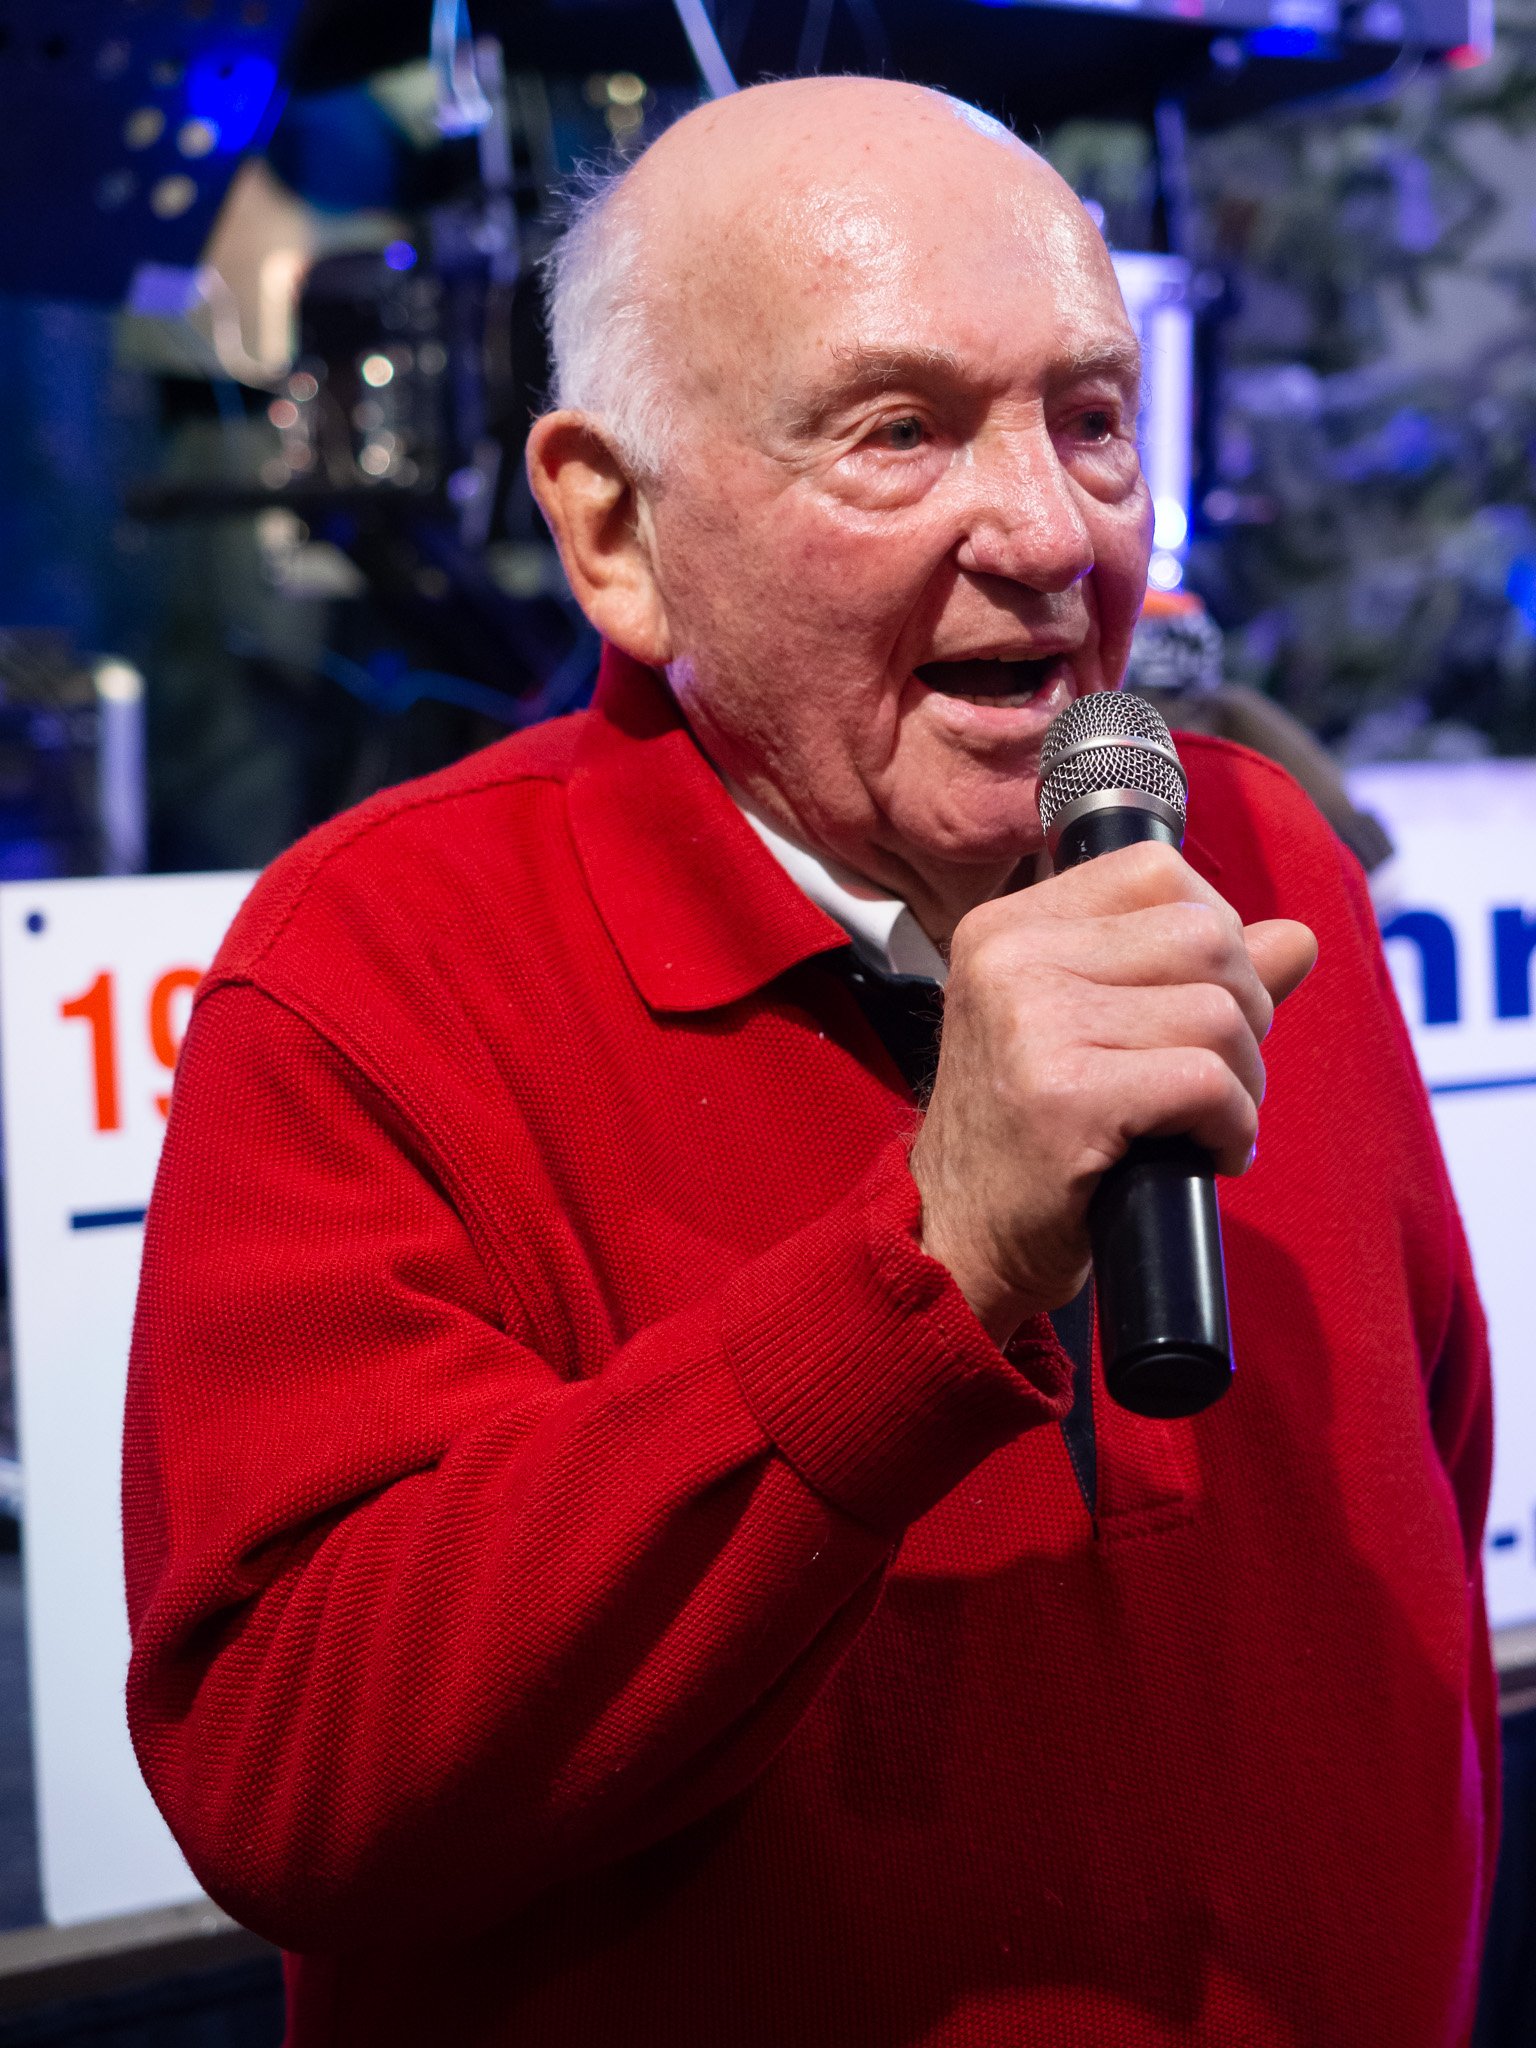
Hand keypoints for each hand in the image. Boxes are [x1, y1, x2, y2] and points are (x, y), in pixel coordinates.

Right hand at [909, 841, 1316, 1345]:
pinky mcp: (1065, 1095)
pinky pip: (1208, 1081)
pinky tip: (1208, 1153)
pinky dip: (1233, 1126)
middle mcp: (1010, 958)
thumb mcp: (1093, 1032)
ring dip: (1243, 1080)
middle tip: (1214, 1077)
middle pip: (1204, 936)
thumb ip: (1188, 975)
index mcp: (1008, 927)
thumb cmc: (1030, 1138)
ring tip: (1206, 1122)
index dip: (1214, 934)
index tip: (1198, 1005)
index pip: (1157, 871)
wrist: (960, 1243)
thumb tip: (1297, 937)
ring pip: (1218, 1012)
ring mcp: (1032, 1023)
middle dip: (1244, 1012)